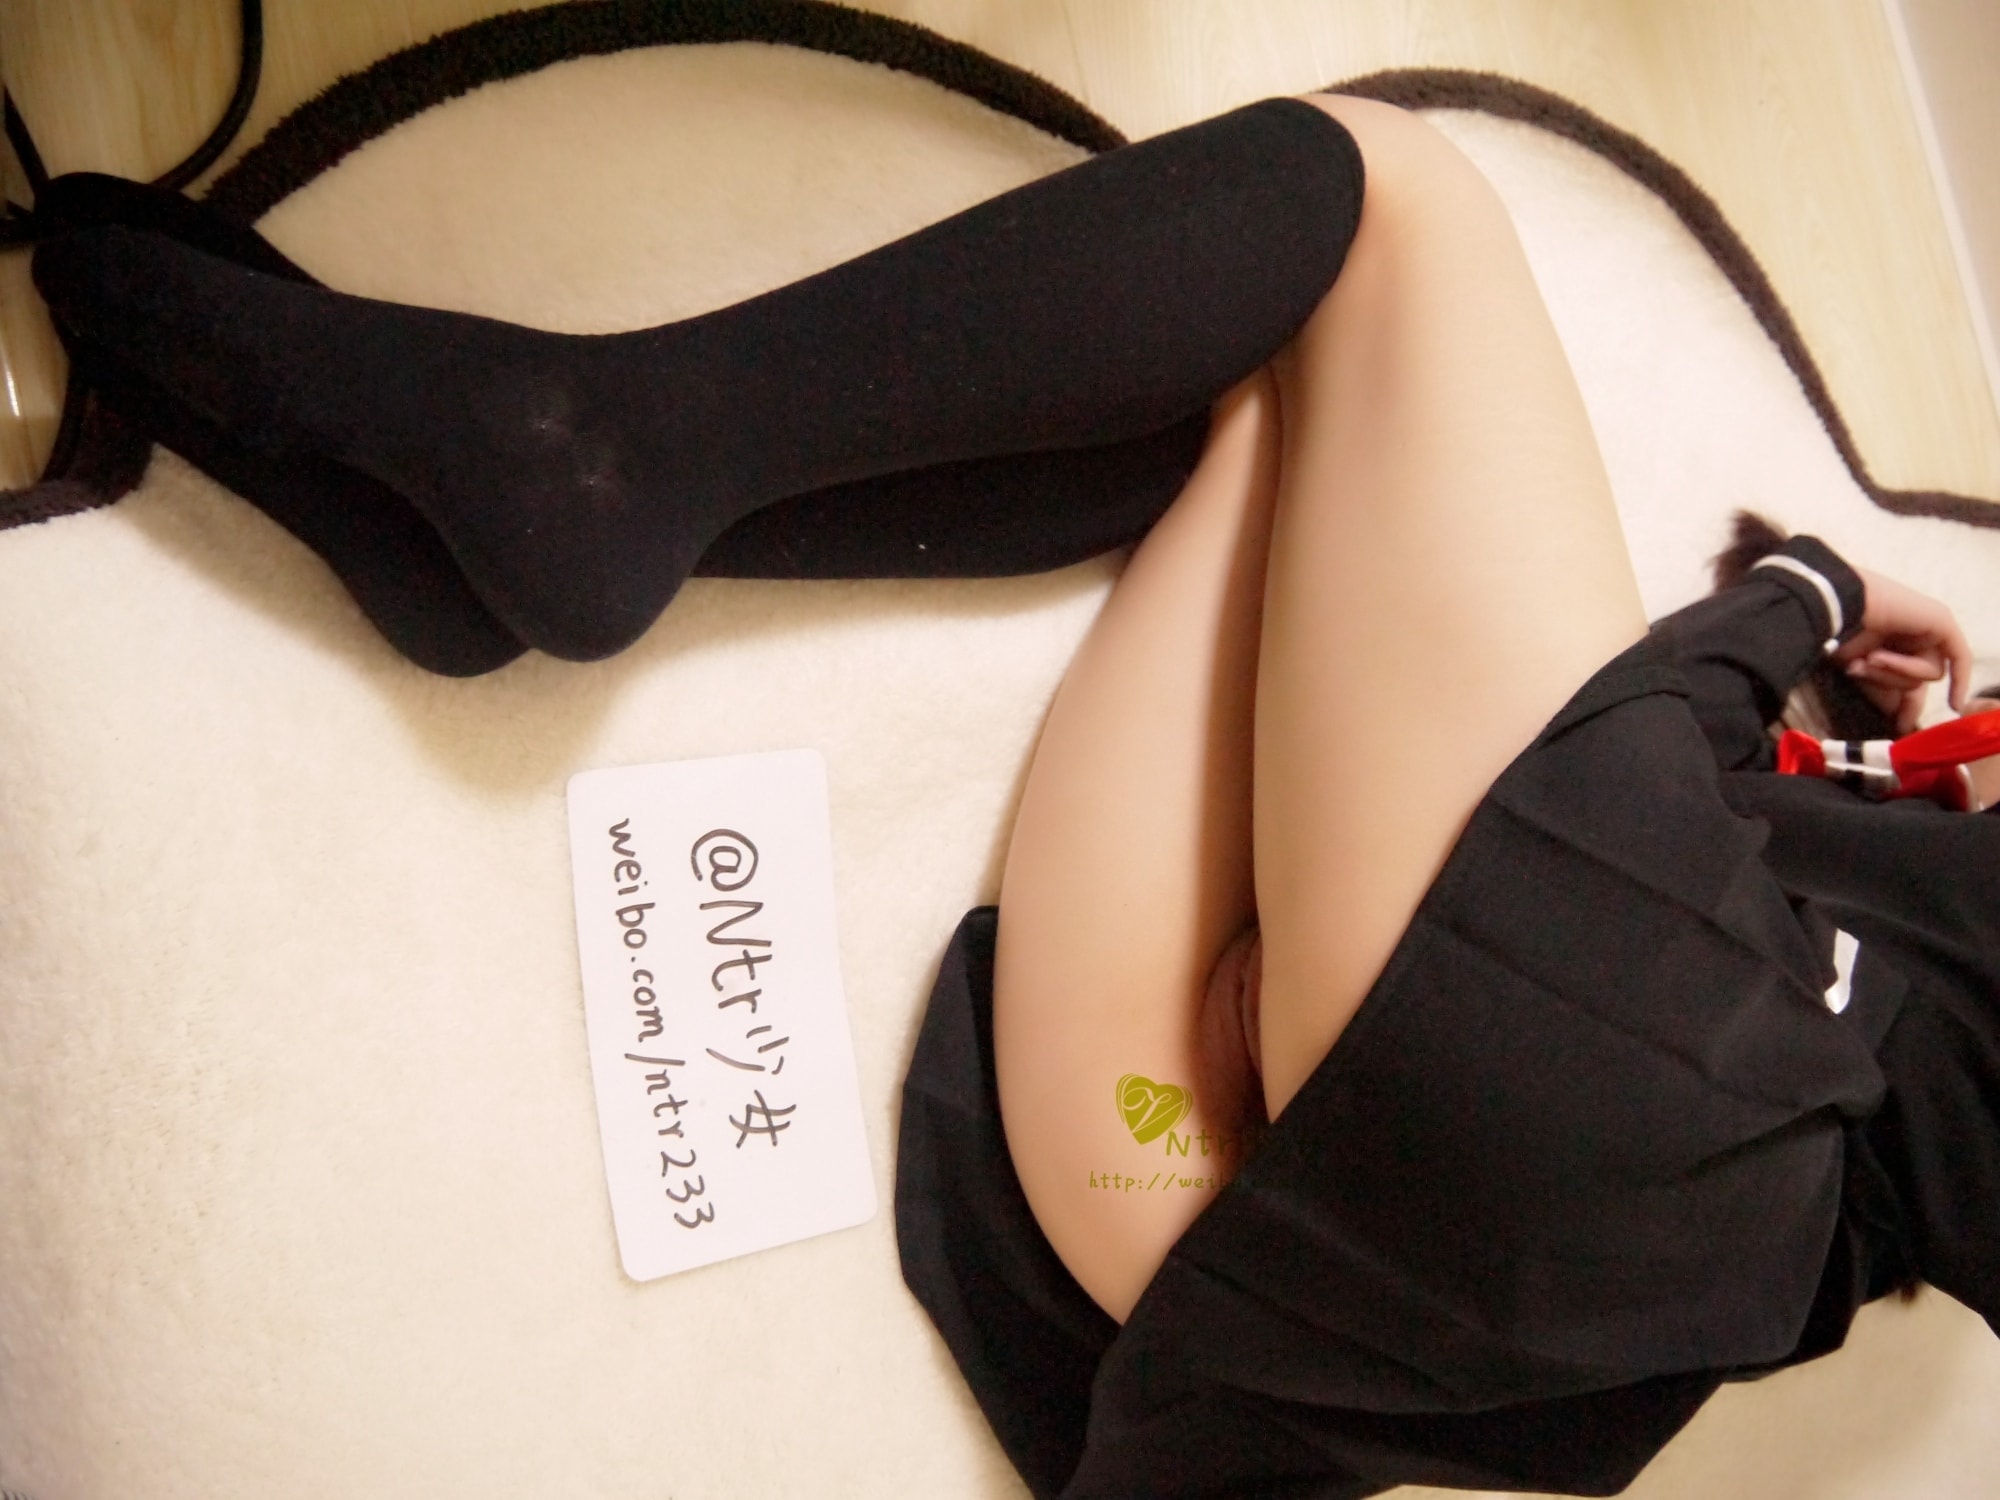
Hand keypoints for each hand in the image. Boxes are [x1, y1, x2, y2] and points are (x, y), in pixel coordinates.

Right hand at [1837, 568, 1974, 733]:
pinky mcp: (1941, 624)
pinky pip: (1958, 657)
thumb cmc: (1836, 635)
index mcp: (1889, 648)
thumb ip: (1885, 695)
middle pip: (1915, 681)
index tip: (1898, 727)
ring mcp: (1927, 630)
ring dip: (1897, 670)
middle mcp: (1910, 640)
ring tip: (1871, 655)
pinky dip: (1961, 679)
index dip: (1904, 707)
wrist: (1836, 607)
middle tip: (1864, 666)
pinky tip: (1954, 705)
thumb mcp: (1860, 673)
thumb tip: (1903, 723)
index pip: (1907, 684)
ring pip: (1928, 673)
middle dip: (1890, 682)